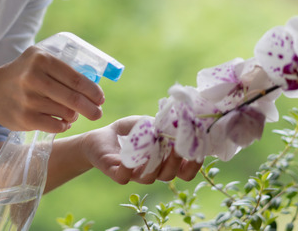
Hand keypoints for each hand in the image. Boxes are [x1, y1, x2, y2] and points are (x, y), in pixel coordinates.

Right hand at [0, 46, 105, 132]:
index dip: (92, 90)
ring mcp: (28, 99)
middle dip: (91, 108)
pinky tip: (62, 122)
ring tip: (72, 114)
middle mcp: (33, 78)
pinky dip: (63, 125)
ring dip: (74, 116)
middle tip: (97, 113)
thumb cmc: (24, 73)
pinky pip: (55, 126)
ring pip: (65, 113)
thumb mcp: (39, 58)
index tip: (100, 98)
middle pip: (73, 98)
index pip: (75, 78)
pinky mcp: (24, 118)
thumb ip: (63, 66)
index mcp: (41, 59)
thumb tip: (93, 84)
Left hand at [82, 116, 200, 184]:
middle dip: (176, 161)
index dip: (194, 164)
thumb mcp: (147, 124)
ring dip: (153, 163)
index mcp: (164, 161)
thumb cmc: (129, 131)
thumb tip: (178, 120)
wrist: (101, 137)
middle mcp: (152, 171)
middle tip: (177, 146)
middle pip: (170, 175)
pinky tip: (130, 156)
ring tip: (155, 146)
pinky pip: (124, 177)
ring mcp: (135, 174)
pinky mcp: (116, 174)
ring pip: (150, 178)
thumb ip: (162, 124)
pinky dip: (128, 167)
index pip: (185, 172)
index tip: (196, 149)